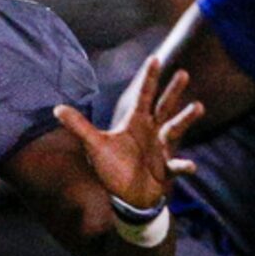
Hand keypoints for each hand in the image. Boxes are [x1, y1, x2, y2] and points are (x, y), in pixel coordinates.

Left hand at [53, 57, 202, 211]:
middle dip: (173, 91)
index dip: (149, 78)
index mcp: (136, 123)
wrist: (127, 198)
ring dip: (185, 119)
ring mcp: (161, 149)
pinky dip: (184, 166)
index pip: (143, 96)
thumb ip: (79, 127)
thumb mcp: (94, 146)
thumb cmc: (112, 169)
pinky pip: (177, 166)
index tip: (155, 57)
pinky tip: (191, 167)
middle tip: (183, 73)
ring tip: (198, 107)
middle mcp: (152, 131)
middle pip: (164, 106)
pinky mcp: (166, 169)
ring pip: (175, 129)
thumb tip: (56, 109)